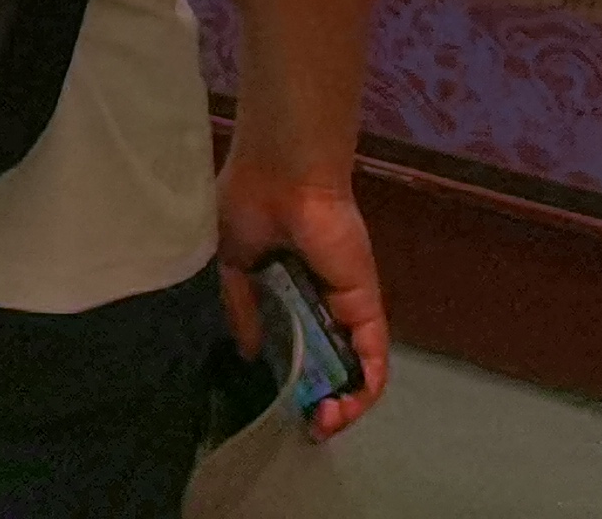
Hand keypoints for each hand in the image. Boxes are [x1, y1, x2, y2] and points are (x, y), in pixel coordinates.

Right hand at [215, 165, 388, 437]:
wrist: (279, 175)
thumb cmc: (246, 206)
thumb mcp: (227, 263)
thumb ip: (240, 308)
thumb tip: (247, 353)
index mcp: (282, 292)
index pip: (292, 347)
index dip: (287, 380)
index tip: (276, 406)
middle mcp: (317, 305)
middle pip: (327, 366)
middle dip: (318, 402)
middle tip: (305, 424)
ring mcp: (344, 308)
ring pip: (354, 369)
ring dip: (345, 405)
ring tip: (323, 423)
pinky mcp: (365, 305)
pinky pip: (374, 356)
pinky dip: (367, 385)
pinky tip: (348, 407)